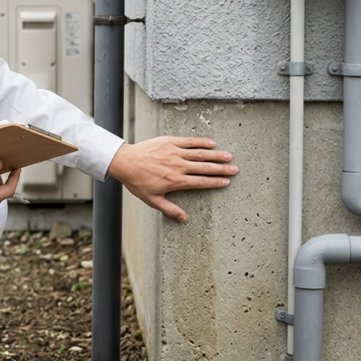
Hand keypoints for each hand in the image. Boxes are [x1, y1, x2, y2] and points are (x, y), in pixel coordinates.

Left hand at [107, 137, 236, 222]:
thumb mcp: (152, 200)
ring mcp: (175, 153)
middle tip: (234, 169)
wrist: (125, 162)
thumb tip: (184, 219)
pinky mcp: (170, 141)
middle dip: (222, 169)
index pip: (201, 182)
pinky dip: (201, 142)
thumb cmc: (137, 182)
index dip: (216, 182)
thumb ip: (170, 209)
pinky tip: (211, 143)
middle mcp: (179, 166)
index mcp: (177, 181)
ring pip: (200, 154)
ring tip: (228, 156)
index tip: (226, 181)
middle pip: (205, 168)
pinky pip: (189, 141)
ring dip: (216, 155)